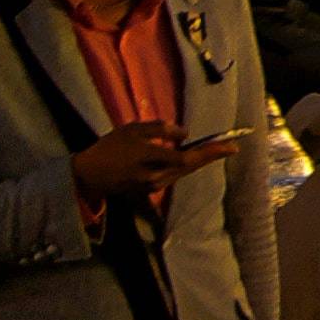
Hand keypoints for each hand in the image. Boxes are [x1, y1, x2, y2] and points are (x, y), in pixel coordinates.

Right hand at [68, 121, 230, 203]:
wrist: (88, 175)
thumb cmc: (109, 147)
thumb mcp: (132, 130)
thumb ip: (160, 129)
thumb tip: (185, 133)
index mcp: (150, 158)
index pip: (187, 157)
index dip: (210, 152)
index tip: (231, 145)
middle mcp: (154, 176)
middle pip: (189, 167)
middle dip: (211, 156)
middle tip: (231, 147)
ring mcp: (152, 186)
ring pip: (182, 173)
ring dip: (199, 162)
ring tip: (217, 150)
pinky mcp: (149, 190)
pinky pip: (172, 177)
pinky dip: (184, 167)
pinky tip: (192, 158)